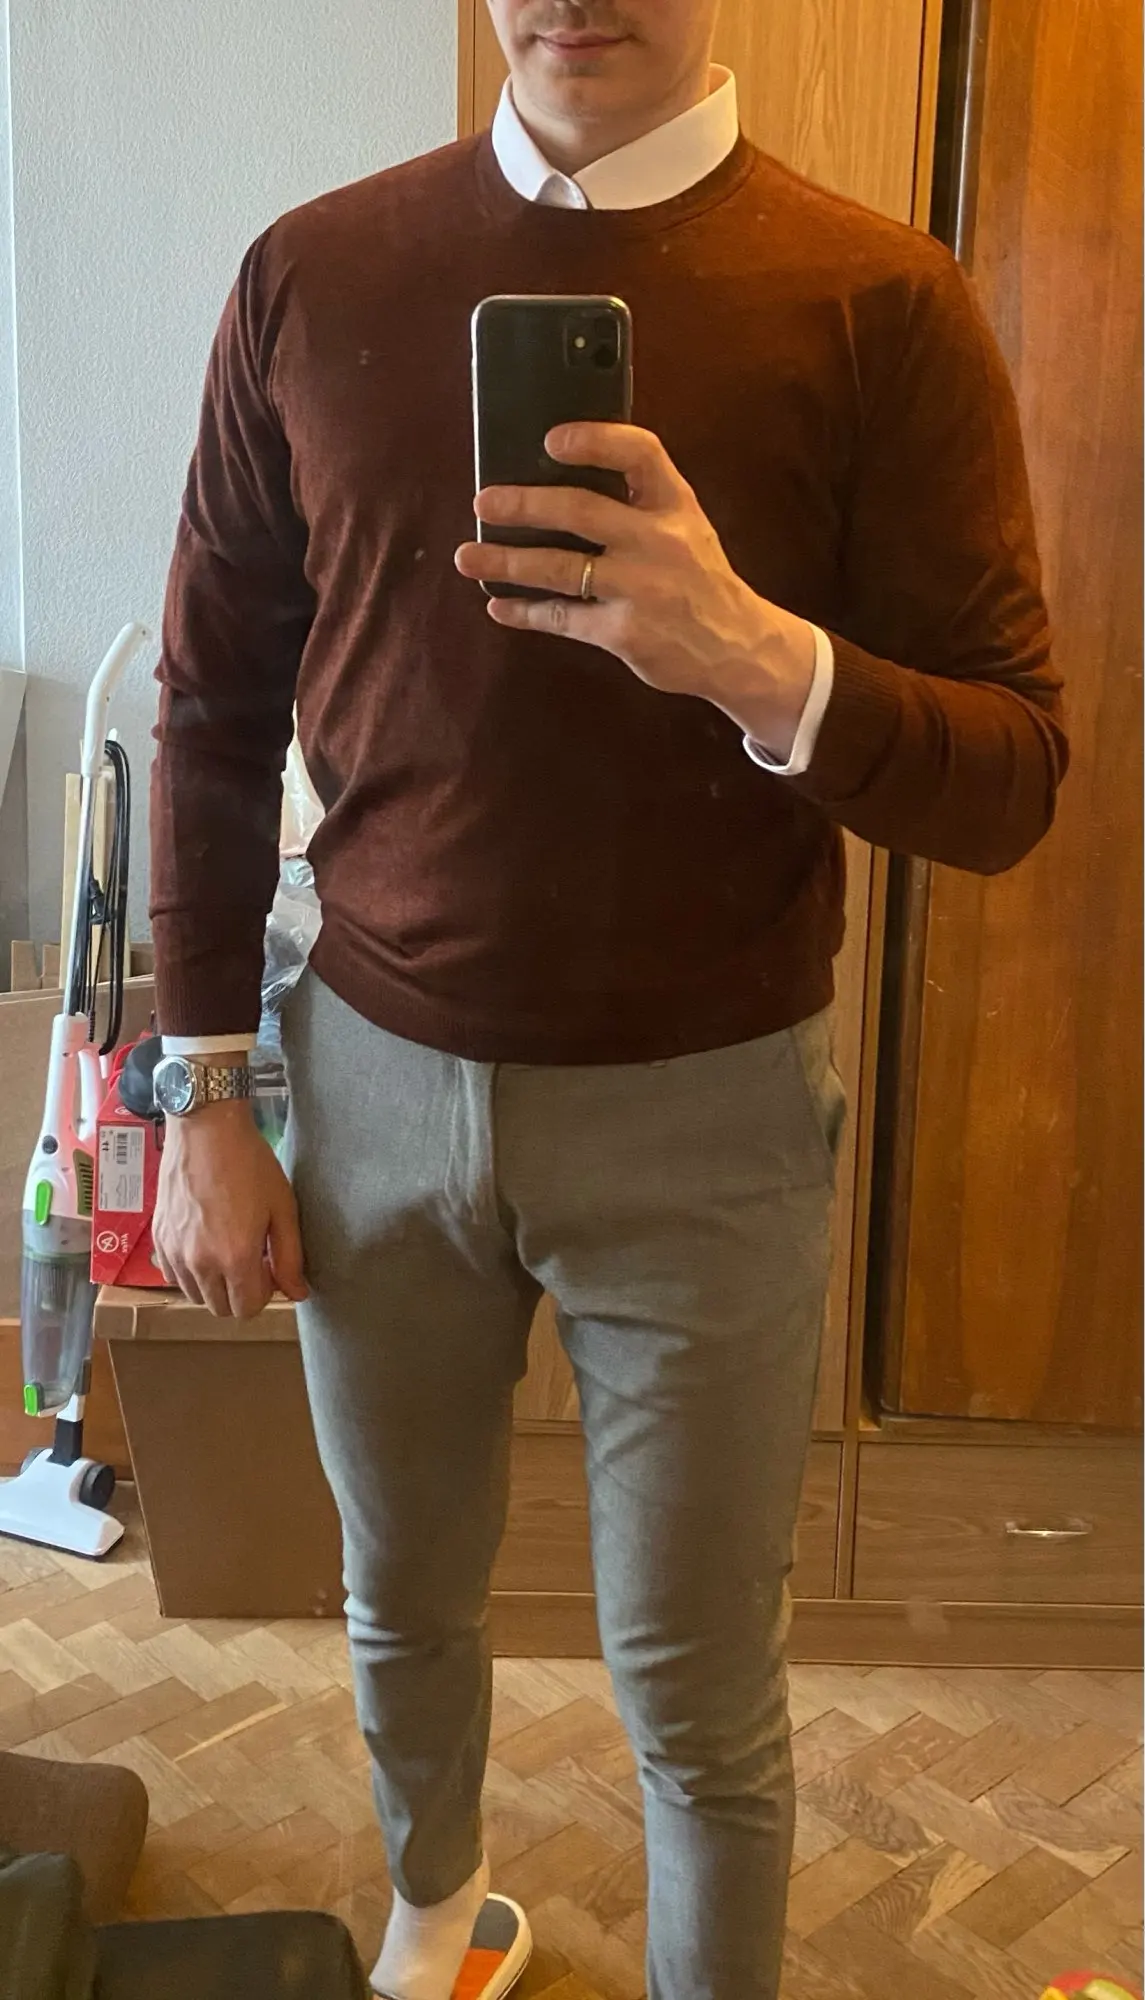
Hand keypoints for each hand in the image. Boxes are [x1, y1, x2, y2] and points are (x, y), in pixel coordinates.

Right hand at [153, 1100, 308, 1319]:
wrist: (205, 1130)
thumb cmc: (250, 1164)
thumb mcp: (283, 1208)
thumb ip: (291, 1257)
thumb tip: (297, 1294)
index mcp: (236, 1258)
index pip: (248, 1309)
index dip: (263, 1292)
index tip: (268, 1266)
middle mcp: (200, 1263)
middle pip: (221, 1308)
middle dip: (240, 1292)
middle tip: (250, 1258)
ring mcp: (174, 1252)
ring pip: (195, 1295)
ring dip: (214, 1284)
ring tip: (226, 1248)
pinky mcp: (158, 1238)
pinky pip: (172, 1275)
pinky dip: (189, 1271)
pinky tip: (203, 1243)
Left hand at [455, 423, 817, 761]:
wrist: (736, 646)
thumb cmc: (698, 578)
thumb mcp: (684, 526)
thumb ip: (638, 501)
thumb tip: (555, 476)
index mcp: (676, 505)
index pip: (639, 453)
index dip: (594, 440)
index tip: (550, 440)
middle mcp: (660, 543)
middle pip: (580, 511)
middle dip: (523, 504)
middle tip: (484, 501)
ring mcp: (640, 590)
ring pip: (559, 568)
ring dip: (506, 560)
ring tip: (468, 555)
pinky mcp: (624, 633)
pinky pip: (562, 617)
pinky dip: (525, 611)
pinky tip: (499, 604)